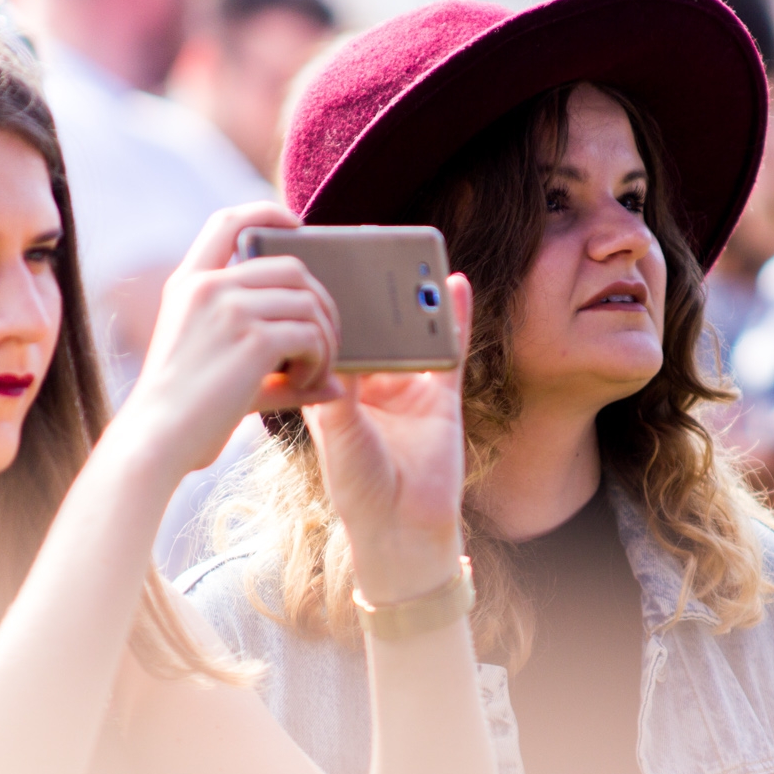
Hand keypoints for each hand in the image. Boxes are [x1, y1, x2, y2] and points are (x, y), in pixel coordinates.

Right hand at [115, 202, 342, 478]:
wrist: (155, 440)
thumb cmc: (184, 415)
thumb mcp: (221, 371)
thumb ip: (274, 366)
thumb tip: (340, 381)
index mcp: (189, 284)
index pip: (228, 221)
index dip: (268, 213)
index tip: (298, 226)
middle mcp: (208, 286)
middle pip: (291, 267)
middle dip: (320, 303)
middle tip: (325, 342)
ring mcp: (229, 308)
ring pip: (308, 302)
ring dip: (323, 338)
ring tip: (312, 371)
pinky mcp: (252, 338)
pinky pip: (310, 335)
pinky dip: (320, 360)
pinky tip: (306, 383)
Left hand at [304, 273, 472, 603]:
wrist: (402, 526)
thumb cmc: (358, 487)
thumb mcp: (337, 432)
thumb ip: (339, 389)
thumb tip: (336, 342)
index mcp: (333, 386)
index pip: (328, 332)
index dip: (324, 301)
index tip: (317, 263)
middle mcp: (370, 381)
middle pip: (372, 324)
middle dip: (369, 290)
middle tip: (364, 247)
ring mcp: (408, 385)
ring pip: (411, 330)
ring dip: (413, 297)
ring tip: (411, 259)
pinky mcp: (442, 394)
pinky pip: (451, 348)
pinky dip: (456, 317)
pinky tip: (457, 285)